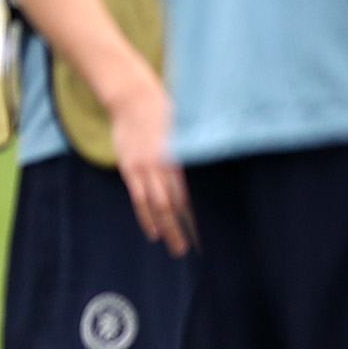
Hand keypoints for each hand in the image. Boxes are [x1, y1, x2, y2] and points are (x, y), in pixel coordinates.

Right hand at [87, 57, 194, 254]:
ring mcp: (143, 169)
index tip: (209, 232)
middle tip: (195, 249)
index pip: (190, 194)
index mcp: (178, 157)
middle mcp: (161, 166)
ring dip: (166, 229)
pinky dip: (146, 217)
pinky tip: (153, 232)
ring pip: (156, 206)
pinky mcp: (129, 169)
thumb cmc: (164, 110)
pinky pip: (138, 198)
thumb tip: (218, 162)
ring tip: (176, 248)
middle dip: (185, 228)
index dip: (198, 215)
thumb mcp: (185, 127)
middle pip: (174, 205)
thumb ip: (196, 149)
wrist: (131, 98)